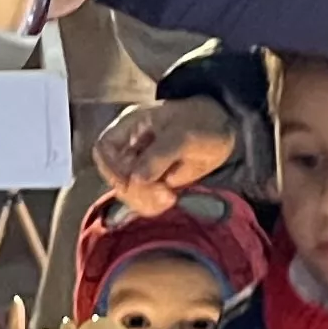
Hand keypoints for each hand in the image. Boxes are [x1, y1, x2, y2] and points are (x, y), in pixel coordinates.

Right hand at [95, 98, 236, 217]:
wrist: (223, 131)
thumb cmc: (202, 123)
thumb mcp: (183, 135)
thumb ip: (159, 156)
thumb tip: (135, 179)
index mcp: (130, 126)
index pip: (104, 148)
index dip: (111, 168)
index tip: (131, 181)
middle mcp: (130, 147)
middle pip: (114, 175)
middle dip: (135, 189)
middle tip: (163, 193)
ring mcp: (140, 166)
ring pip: (126, 191)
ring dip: (145, 200)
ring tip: (170, 198)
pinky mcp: (152, 182)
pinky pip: (141, 200)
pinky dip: (153, 205)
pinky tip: (171, 200)